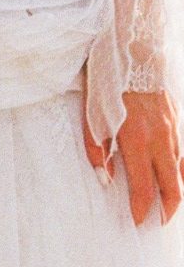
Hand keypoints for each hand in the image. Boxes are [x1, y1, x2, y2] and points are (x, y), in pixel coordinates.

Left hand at [84, 86, 182, 224]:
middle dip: (167, 209)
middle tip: (157, 222)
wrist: (132, 44)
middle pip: (172, 187)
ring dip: (175, 190)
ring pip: (181, 170)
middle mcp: (159, 137)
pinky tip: (176, 174)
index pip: (144, 187)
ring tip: (166, 202)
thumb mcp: (91, 111)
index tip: (137, 220)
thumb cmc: (106, 77)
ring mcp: (172, 127)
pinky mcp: (178, 117)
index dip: (142, 209)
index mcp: (135, 138)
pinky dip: (182, 169)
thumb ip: (96, 148)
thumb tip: (105, 177)